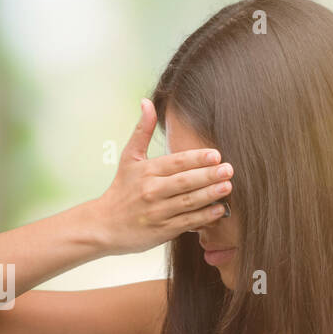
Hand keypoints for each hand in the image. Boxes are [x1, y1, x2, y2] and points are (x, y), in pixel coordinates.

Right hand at [87, 98, 232, 255]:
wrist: (103, 225)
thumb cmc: (121, 189)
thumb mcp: (128, 158)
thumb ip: (142, 130)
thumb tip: (147, 102)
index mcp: (146, 171)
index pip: (175, 162)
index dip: (196, 158)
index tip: (216, 155)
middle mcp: (151, 191)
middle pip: (185, 181)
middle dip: (208, 175)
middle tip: (229, 169)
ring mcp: (157, 212)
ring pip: (188, 202)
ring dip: (210, 194)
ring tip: (227, 186)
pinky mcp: (161, 231)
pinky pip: (186, 222)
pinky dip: (203, 216)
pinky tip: (219, 210)